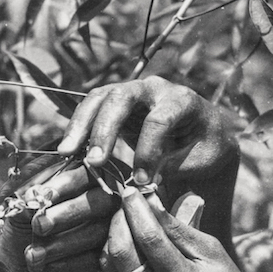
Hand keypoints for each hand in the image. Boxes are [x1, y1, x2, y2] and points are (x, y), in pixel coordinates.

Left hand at [0, 155, 119, 271]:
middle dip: (68, 213)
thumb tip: (32, 199)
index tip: (40, 195)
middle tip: (39, 226)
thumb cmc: (23, 233)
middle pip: (99, 201)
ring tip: (32, 254)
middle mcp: (102, 202)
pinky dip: (68, 263)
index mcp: (80, 182)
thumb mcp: (18, 217)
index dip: (63, 185)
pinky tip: (44, 267)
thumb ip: (24, 206)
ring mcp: (110, 231)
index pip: (82, 176)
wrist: (23, 269)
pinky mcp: (107, 258)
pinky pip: (97, 259)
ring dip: (62, 243)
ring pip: (97, 232)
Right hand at [57, 77, 239, 192]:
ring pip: (100, 97)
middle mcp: (155, 89)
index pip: (159, 120)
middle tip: (94, 162)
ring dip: (82, 124)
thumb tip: (139, 182)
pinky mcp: (116, 103)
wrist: (204, 133)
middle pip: (122, 97)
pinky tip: (68, 149)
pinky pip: (92, 107)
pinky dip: (78, 126)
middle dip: (105, 130)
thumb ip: (171, 167)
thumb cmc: (205, 149)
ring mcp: (133, 92)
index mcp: (183, 100)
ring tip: (67, 151)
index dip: (148, 150)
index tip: (142, 181)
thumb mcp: (199, 160)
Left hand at [102, 188, 258, 271]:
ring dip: (114, 237)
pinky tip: (123, 240)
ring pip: (113, 266)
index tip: (131, 191)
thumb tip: (152, 203)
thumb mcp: (212, 252)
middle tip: (126, 202)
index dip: (137, 211)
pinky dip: (114, 256)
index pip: (150, 240)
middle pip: (123, 253)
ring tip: (124, 218)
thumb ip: (180, 229)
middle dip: (120, 221)